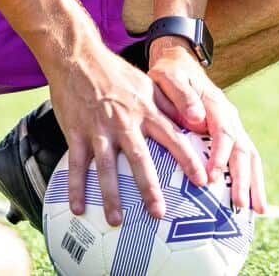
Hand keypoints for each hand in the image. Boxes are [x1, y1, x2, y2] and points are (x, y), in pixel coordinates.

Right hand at [46, 40, 208, 226]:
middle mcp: (124, 121)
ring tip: (116, 221)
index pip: (172, 137)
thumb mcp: (148, 84)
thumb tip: (196, 121)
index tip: (202, 181)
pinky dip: (76, 188)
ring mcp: (98, 129)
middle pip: (139, 159)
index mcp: (145, 110)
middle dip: (149, 188)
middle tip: (159, 214)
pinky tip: (78, 208)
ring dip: (111, 196)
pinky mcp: (76, 132)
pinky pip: (76, 165)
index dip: (188, 159)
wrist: (78, 57)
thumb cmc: (116, 73)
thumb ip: (170, 104)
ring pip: (105, 168)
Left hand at [147, 41, 267, 213]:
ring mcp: (233, 126)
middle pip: (243, 149)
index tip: (211, 177)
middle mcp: (229, 116)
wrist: (180, 62)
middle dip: (243, 178)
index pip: (223, 132)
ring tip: (257, 210)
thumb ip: (181, 95)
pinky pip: (246, 158)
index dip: (220, 155)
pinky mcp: (231, 135)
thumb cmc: (170, 73)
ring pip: (250, 156)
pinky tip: (251, 201)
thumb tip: (195, 118)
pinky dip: (251, 179)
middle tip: (240, 205)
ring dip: (254, 183)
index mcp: (215, 104)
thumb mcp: (169, 77)